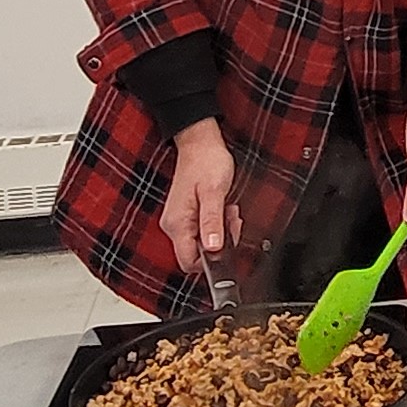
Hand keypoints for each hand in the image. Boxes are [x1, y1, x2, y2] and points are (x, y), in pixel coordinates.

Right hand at [161, 118, 241, 274]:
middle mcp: (174, 225)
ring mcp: (180, 220)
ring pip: (203, 242)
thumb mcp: (214, 193)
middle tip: (231, 221)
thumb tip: (213, 249)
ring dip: (221, 231)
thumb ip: (212, 222)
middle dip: (220, 243)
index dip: (211, 260)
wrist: (201, 143)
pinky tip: (224, 209)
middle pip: (197, 254)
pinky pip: (203, 231)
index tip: (227, 243)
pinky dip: (218, 224)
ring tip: (229, 211)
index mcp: (177, 224)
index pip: (188, 262)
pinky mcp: (187, 215)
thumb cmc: (206, 163)